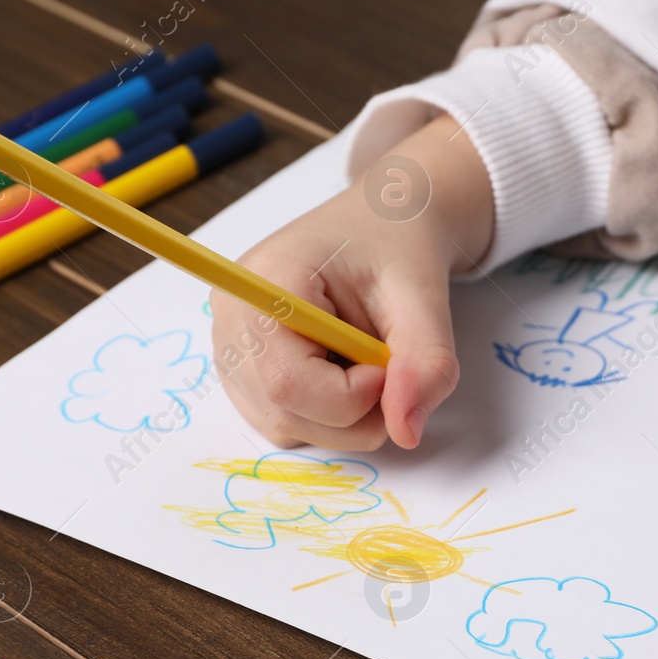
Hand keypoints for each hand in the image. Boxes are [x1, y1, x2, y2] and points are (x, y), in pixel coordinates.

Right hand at [211, 114, 491, 449]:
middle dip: (356, 414)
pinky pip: (283, 422)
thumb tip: (407, 434)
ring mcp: (231, 347)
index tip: (390, 365)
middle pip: (284, 412)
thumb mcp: (425, 294)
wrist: (384, 224)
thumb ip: (426, 361)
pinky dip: (327, 415)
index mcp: (269, 280)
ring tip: (366, 360)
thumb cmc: (396, 244)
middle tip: (391, 367)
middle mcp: (233, 316)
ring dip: (344, 419)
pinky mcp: (243, 370)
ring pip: (284, 426)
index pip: (287, 379)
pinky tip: (344, 369)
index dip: (350, 397)